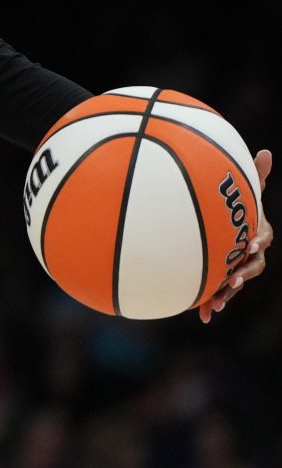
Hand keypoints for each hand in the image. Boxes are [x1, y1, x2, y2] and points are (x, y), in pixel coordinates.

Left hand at [200, 148, 271, 322]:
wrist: (218, 233)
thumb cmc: (235, 212)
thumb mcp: (244, 195)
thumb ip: (254, 177)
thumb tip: (264, 151)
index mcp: (256, 236)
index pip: (260, 240)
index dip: (258, 241)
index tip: (252, 242)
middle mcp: (248, 256)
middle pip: (250, 268)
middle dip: (243, 274)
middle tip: (233, 278)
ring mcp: (233, 269)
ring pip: (234, 284)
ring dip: (227, 293)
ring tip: (217, 303)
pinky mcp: (219, 280)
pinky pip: (217, 294)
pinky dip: (210, 304)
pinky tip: (203, 316)